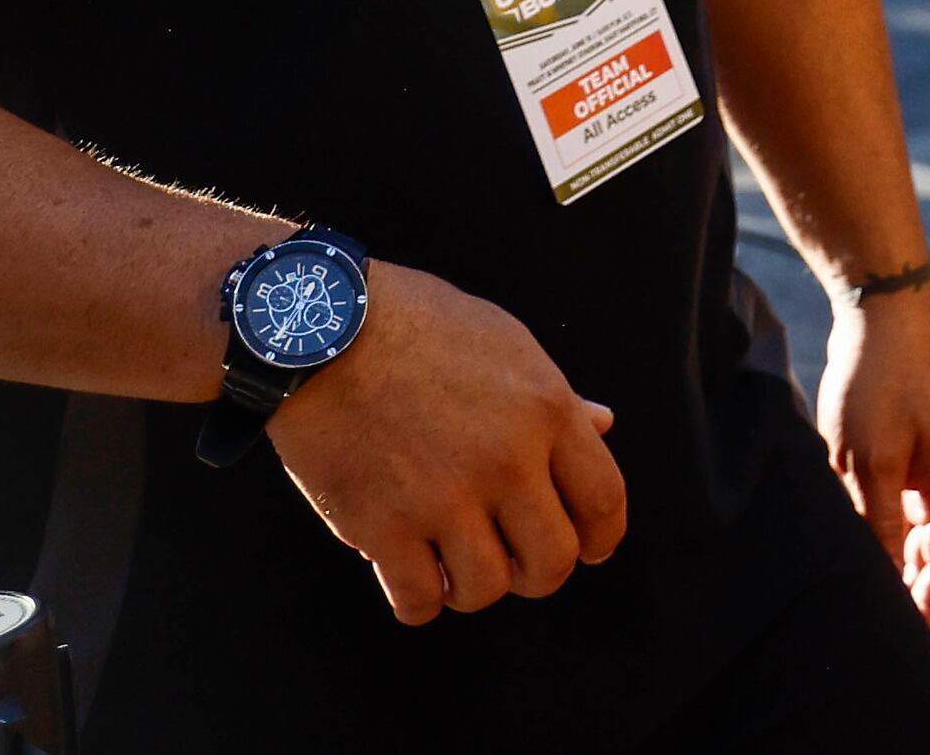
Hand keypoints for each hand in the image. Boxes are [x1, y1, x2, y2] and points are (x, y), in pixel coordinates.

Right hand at [265, 260, 629, 625]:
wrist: (324, 332)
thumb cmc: (420, 328)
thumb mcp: (507, 346)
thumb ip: (557, 398)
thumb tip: (605, 423)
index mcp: (546, 411)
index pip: (603, 502)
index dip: (600, 540)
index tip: (587, 550)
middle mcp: (506, 461)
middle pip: (552, 560)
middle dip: (538, 573)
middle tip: (512, 560)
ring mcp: (444, 498)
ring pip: (486, 590)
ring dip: (473, 586)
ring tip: (454, 562)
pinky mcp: (382, 526)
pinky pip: (418, 600)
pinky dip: (419, 601)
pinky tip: (412, 575)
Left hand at [818, 284, 929, 627]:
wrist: (884, 308)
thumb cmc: (880, 382)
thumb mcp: (872, 460)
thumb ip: (880, 524)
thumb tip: (883, 580)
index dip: (927, 606)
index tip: (901, 641)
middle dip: (908, 587)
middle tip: (870, 621)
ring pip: (914, 526)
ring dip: (891, 555)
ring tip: (854, 584)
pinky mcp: (911, 443)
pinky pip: (899, 498)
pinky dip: (880, 523)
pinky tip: (850, 534)